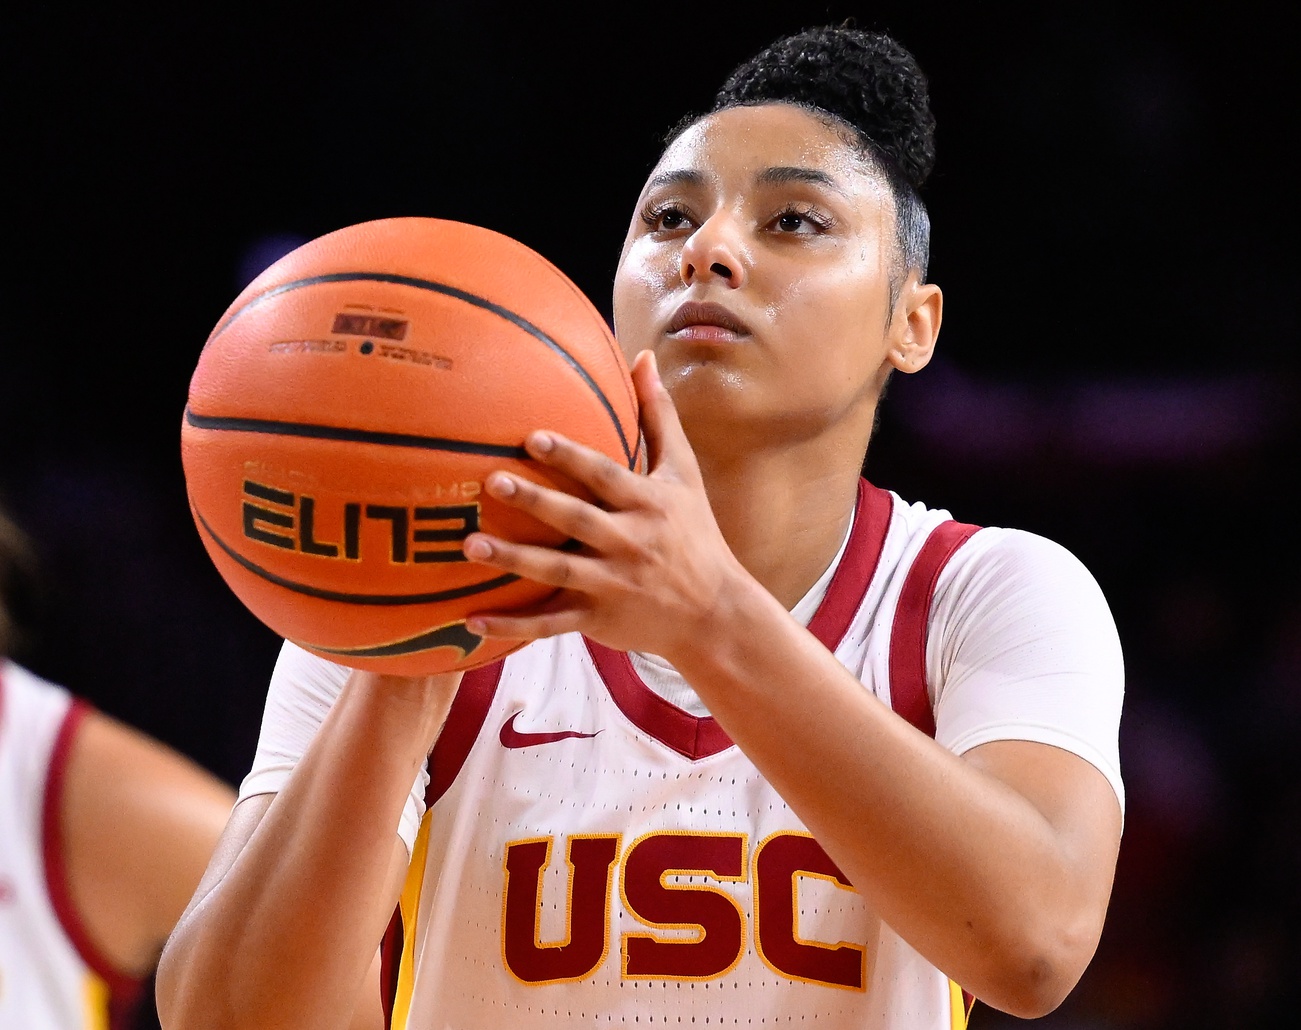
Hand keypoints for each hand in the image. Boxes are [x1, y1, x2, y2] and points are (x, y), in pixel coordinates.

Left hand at [462, 350, 747, 661]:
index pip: (605, 476)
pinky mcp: (599, 619)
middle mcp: (630, 543)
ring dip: (513, 561)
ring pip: (556, 572)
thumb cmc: (693, 533)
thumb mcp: (684, 473)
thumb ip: (659, 416)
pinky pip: (550, 624)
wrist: (714, 612)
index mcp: (648, 504)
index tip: (532, 438)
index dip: (571, 457)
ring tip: (470, 545)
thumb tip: (644, 357)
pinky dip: (513, 626)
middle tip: (491, 481)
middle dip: (536, 503)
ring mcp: (612, 584)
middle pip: (577, 520)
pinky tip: (472, 620)